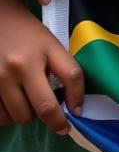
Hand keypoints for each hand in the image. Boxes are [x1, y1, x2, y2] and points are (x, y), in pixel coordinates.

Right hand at [0, 0, 83, 133]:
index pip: (71, 76)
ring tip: (29, 101)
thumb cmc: (26, 32)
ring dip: (28, 116)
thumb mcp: (49, 42)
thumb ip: (61, 67)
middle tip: (56, 118)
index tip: (77, 113)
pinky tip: (12, 102)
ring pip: (20, 117)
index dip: (77, 98)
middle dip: (53, 119)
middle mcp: (20, 66)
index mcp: (44, 49)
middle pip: (43, 108)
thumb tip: (69, 102)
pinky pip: (0, 117)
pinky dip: (9, 116)